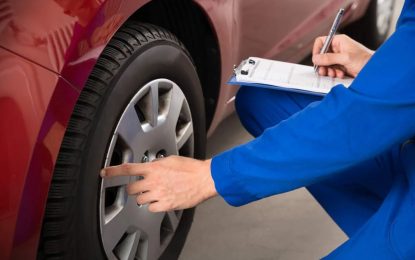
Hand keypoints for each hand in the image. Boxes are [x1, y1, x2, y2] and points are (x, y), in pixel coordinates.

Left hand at [100, 156, 216, 211]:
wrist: (204, 179)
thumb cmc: (191, 168)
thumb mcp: (171, 159)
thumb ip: (157, 164)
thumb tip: (151, 166)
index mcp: (153, 168)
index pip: (127, 169)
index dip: (113, 171)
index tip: (104, 173)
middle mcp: (153, 181)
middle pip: (131, 189)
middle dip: (134, 188)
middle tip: (143, 187)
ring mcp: (158, 194)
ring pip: (140, 200)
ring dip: (144, 197)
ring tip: (156, 193)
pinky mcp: (165, 205)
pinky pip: (151, 208)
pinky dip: (154, 205)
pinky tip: (162, 199)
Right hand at [312, 34, 373, 77]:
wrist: (375, 69)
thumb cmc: (365, 60)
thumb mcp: (345, 58)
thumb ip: (329, 58)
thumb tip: (316, 58)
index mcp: (339, 41)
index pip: (321, 42)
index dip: (317, 50)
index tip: (316, 60)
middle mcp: (338, 48)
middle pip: (322, 55)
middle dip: (322, 64)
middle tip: (323, 71)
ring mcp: (339, 58)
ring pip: (325, 64)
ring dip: (328, 70)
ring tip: (333, 74)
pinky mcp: (341, 66)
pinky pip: (331, 69)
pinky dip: (334, 73)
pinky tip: (340, 75)